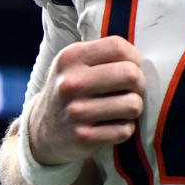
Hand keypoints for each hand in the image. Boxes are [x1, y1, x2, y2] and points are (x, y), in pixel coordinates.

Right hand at [27, 36, 145, 165]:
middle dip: (139, 83)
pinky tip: (112, 125)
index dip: (133, 57)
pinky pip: (125, 130)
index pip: (118, 47)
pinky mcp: (83, 138)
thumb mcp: (74, 63)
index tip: (130, 67)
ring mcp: (76, 112)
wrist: (42, 129)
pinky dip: (124, 128)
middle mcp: (71, 83)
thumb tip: (142, 58)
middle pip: (131, 75)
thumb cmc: (70, 90)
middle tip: (130, 89)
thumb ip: (103, 54)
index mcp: (70, 58)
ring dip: (134, 108)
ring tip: (121, 108)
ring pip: (133, 105)